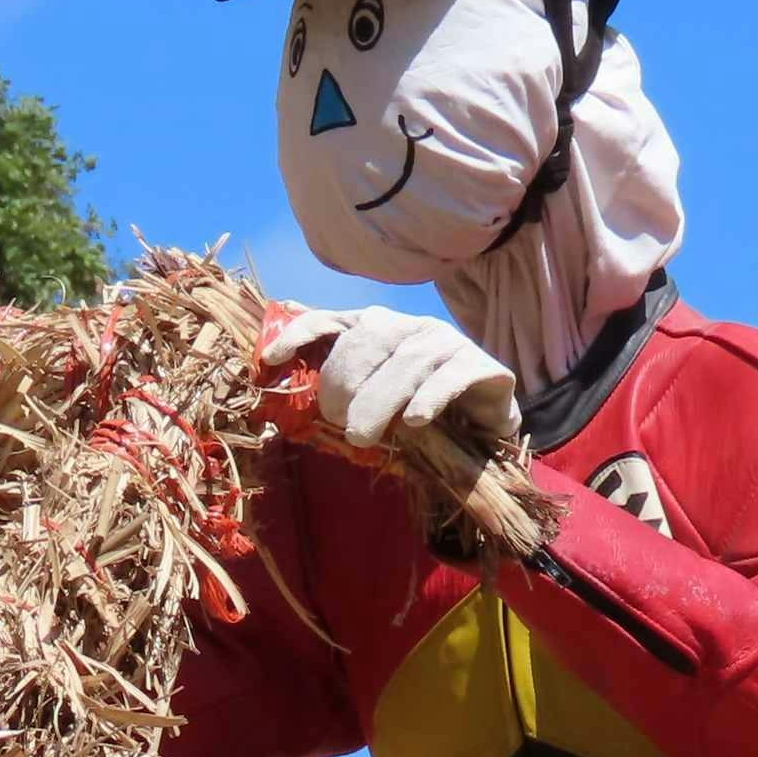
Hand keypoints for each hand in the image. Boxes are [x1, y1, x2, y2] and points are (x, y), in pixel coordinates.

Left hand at [260, 305, 518, 453]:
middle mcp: (411, 326)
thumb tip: (289, 387)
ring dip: (379, 400)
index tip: (270, 358)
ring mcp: (446, 341)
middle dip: (344, 382)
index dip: (300, 333)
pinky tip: (414, 421)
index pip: (332, 319)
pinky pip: (449, 376)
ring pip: (406, 362)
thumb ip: (341, 390)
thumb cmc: (419, 411)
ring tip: (361, 436)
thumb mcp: (374, 399)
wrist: (486, 425)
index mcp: (379, 328)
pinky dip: (428, 397)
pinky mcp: (481, 364)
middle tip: (339, 424)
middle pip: (368, 339)